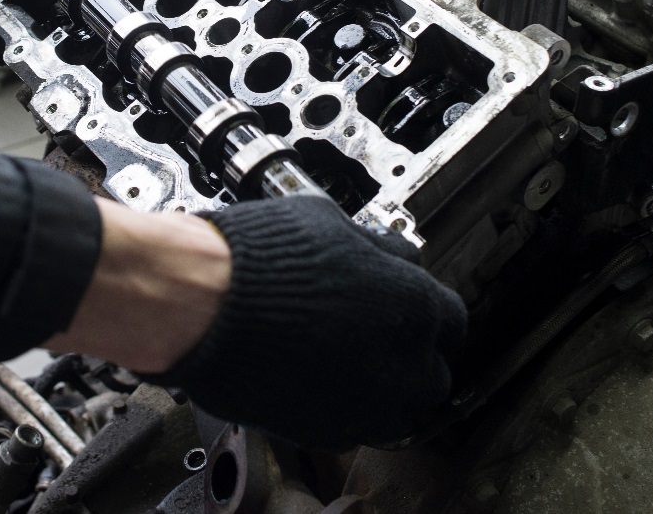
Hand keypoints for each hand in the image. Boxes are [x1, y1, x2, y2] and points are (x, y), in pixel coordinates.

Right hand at [148, 197, 466, 450]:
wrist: (200, 303)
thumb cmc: (256, 259)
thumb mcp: (329, 223)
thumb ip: (371, 248)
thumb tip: (380, 251)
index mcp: (412, 304)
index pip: (452, 320)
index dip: (427, 314)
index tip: (411, 312)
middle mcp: (400, 362)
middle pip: (433, 374)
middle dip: (411, 358)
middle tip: (379, 338)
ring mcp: (364, 403)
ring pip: (400, 411)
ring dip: (385, 390)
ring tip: (350, 365)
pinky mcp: (323, 430)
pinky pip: (354, 428)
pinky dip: (344, 408)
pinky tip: (319, 381)